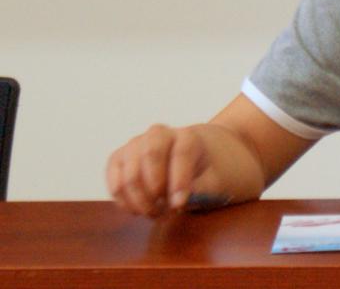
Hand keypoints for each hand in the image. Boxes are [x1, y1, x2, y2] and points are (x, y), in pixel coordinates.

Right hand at [105, 124, 226, 216]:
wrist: (198, 155)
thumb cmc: (210, 169)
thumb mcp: (217, 179)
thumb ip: (201, 189)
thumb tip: (177, 201)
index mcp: (188, 136)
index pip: (181, 153)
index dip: (179, 181)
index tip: (179, 205)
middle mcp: (159, 134)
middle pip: (150, 155)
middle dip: (154, 189)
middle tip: (164, 212)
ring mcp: (136, 144)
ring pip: (129, 172)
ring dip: (138, 200)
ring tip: (154, 214)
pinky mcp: (120, 158)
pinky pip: (114, 180)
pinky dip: (123, 200)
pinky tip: (137, 211)